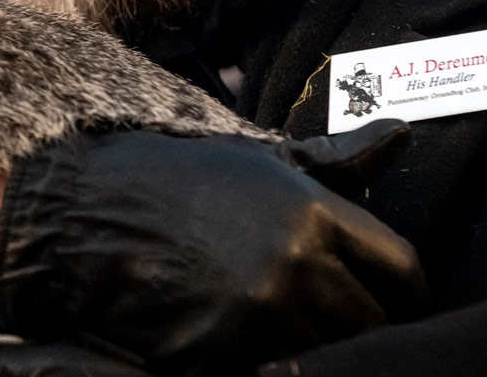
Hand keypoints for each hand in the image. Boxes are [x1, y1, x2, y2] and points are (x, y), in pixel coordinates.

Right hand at [0, 121, 426, 375]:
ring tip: (277, 323)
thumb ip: (335, 161)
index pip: (401, 270)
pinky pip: (267, 372)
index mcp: (314, 213)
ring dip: (307, 342)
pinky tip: (238, 338)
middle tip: (330, 317)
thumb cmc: (174, 178)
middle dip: (356, 322)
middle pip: (368, 321)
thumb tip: (401, 134)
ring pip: (321, 351)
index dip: (405, 294)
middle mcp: (295, 265)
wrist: (81, 207)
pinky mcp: (215, 356)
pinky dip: (259, 361)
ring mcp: (255, 316)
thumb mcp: (259, 160)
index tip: (394, 304)